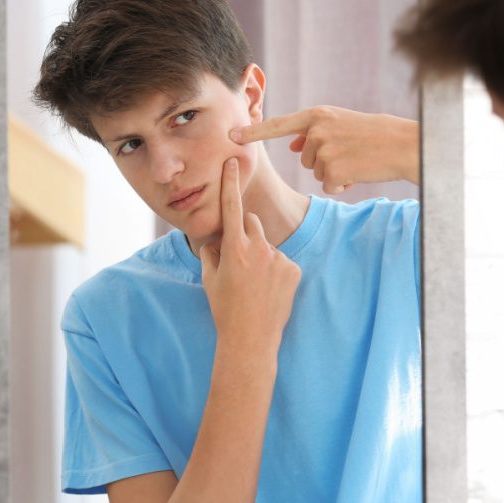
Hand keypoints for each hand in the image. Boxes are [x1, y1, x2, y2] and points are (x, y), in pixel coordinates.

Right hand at [200, 158, 301, 356]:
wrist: (250, 339)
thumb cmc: (225, 309)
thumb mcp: (209, 279)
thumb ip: (211, 252)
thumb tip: (216, 239)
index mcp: (234, 248)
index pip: (231, 208)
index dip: (230, 184)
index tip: (232, 163)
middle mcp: (258, 249)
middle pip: (252, 223)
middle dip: (245, 233)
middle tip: (239, 260)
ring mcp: (278, 259)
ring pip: (268, 245)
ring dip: (261, 255)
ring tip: (255, 284)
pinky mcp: (294, 270)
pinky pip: (282, 260)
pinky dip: (276, 270)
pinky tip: (269, 291)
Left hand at [230, 106, 419, 191]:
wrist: (402, 144)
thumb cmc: (372, 133)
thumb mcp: (340, 124)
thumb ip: (313, 132)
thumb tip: (292, 145)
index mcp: (316, 115)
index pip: (277, 125)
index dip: (253, 132)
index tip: (230, 135)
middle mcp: (316, 130)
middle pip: (304, 157)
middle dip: (324, 160)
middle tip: (349, 151)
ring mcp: (324, 150)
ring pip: (316, 172)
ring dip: (334, 172)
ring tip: (356, 159)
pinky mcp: (334, 171)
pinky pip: (328, 185)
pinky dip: (342, 185)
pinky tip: (358, 172)